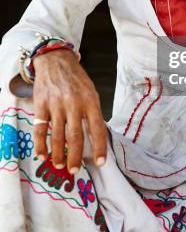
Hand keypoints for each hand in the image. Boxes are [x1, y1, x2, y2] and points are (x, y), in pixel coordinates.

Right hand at [32, 49, 106, 173]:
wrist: (55, 60)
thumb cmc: (76, 79)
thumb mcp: (91, 91)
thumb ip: (92, 112)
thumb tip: (96, 136)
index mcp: (90, 100)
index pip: (97, 128)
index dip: (99, 147)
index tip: (100, 162)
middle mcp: (74, 103)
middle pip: (75, 136)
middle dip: (75, 157)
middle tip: (75, 170)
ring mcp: (56, 104)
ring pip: (57, 136)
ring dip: (58, 154)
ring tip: (60, 165)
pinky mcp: (41, 105)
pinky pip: (40, 129)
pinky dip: (40, 144)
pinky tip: (42, 154)